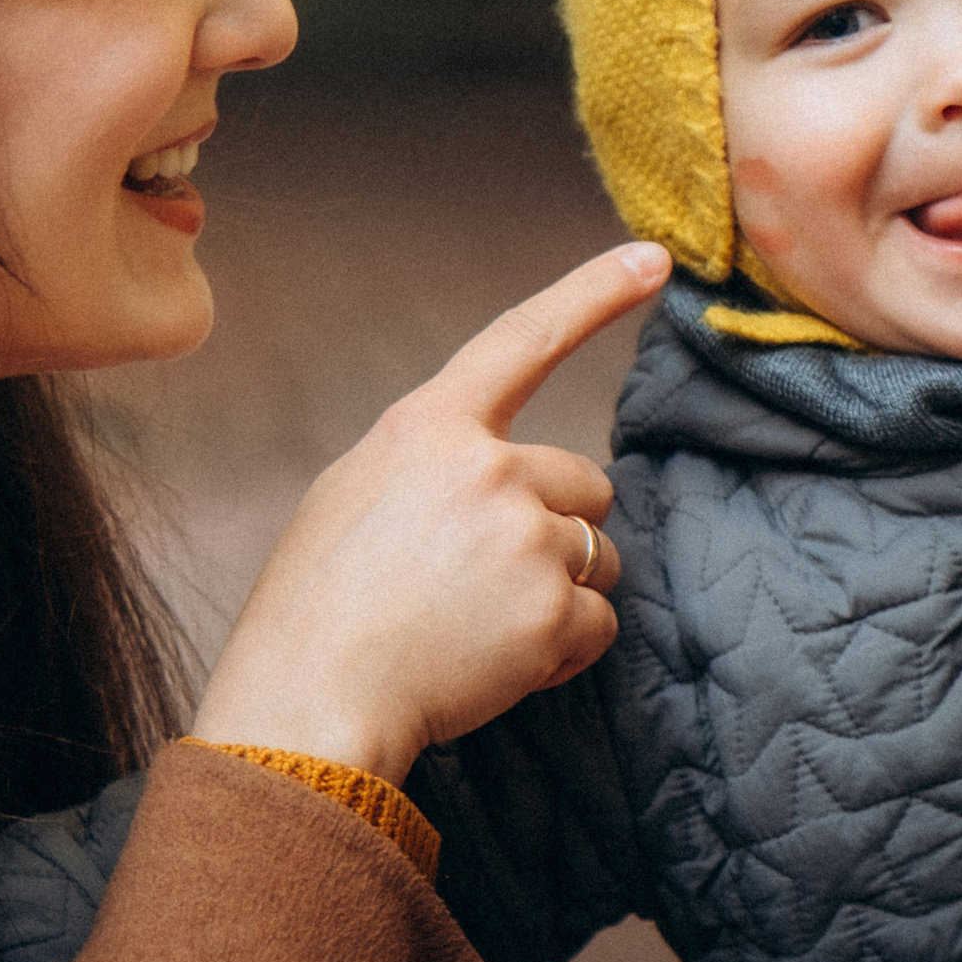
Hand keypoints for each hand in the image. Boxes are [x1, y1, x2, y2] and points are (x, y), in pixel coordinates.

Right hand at [188, 242, 670, 783]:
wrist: (309, 701)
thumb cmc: (315, 606)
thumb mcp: (354, 493)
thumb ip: (434, 464)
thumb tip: (498, 471)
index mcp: (430, 428)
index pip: (524, 339)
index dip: (594, 293)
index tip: (653, 260)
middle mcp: (488, 468)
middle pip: (585, 481)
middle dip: (558, 529)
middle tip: (484, 582)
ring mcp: (526, 539)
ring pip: (597, 555)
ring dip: (563, 591)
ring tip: (480, 626)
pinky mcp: (552, 612)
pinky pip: (597, 624)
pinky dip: (563, 651)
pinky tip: (496, 664)